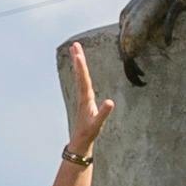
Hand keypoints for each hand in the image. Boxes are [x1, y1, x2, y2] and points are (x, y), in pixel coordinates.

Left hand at [58, 39, 110, 166]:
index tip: (78, 54)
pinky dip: (81, 72)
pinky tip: (82, 68)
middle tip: (75, 44)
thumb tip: (111, 102)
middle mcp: (82, 95)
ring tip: (75, 50)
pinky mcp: (84, 99)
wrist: (80, 140)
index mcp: (86, 98)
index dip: (81, 66)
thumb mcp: (97, 124)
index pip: (83, 79)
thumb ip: (103, 113)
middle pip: (80, 74)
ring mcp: (82, 96)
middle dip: (78, 59)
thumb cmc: (89, 132)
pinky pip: (82, 81)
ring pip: (79, 76)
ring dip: (78, 63)